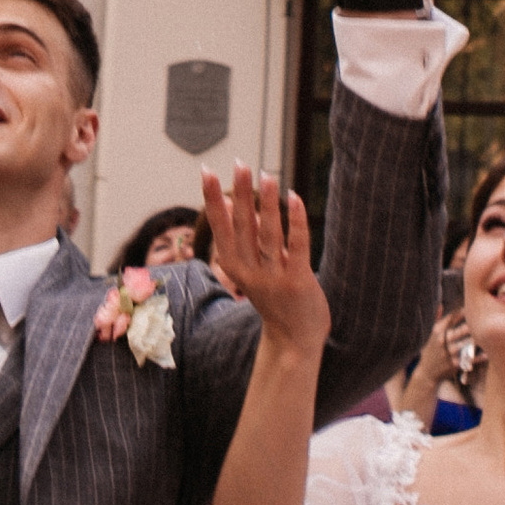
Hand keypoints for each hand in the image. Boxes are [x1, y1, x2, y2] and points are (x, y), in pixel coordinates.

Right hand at [199, 166, 325, 354]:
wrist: (294, 340)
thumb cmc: (273, 298)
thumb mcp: (249, 269)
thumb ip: (242, 238)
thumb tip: (227, 204)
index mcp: (235, 266)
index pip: (220, 226)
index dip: (213, 198)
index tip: (206, 171)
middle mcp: (249, 272)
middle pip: (243, 226)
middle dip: (240, 193)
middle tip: (239, 163)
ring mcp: (274, 278)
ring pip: (268, 234)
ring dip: (267, 203)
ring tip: (267, 174)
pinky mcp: (298, 282)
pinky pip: (297, 246)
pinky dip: (296, 221)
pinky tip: (295, 198)